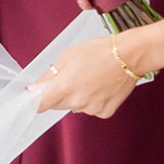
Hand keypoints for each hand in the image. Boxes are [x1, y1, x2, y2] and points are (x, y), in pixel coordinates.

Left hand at [31, 30, 153, 120]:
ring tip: (90, 79)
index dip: (36, 100)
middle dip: (58, 93)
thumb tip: (35, 87)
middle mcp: (77, 102)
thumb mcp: (67, 56)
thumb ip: (49, 75)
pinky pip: (91, 109)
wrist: (128, 57)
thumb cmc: (99, 52)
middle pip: (57, 105)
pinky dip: (92, 100)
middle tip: (71, 77)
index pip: (40, 105)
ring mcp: (91, 109)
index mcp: (64, 87)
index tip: (36, 96)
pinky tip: (100, 86)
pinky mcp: (104, 112)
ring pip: (75, 107)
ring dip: (77, 97)